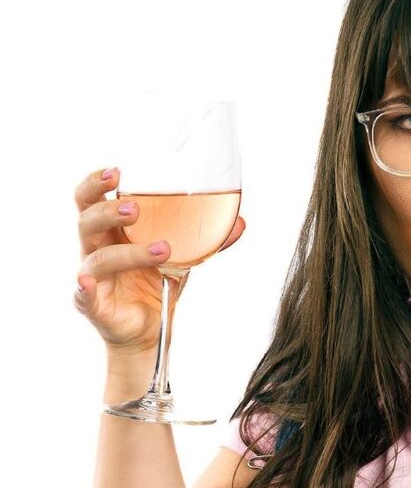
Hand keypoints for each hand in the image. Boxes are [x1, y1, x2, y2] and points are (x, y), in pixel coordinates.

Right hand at [73, 167, 245, 353]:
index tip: (117, 171)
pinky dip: (84, 288)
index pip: (92, 199)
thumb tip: (240, 222)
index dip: (96, 182)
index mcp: (113, 230)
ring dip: (129, 252)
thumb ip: (209, 239)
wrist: (150, 327)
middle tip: (135, 208)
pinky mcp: (93, 305)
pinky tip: (87, 282)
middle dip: (108, 211)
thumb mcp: (185, 256)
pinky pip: (83, 296)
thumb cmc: (157, 280)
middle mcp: (97, 248)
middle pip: (87, 221)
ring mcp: (93, 277)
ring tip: (163, 248)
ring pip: (98, 258)